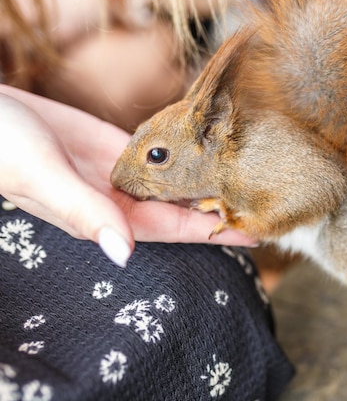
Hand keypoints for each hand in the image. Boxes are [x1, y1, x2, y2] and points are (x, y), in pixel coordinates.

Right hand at [0, 85, 255, 265]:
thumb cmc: (2, 149)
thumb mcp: (42, 177)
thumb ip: (83, 212)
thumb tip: (123, 253)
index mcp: (108, 217)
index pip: (175, 229)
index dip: (215, 230)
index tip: (255, 232)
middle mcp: (120, 201)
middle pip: (183, 209)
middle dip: (221, 208)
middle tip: (266, 201)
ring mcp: (121, 174)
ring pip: (176, 182)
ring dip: (209, 182)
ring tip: (249, 178)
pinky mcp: (118, 147)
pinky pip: (161, 154)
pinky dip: (187, 154)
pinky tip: (212, 151)